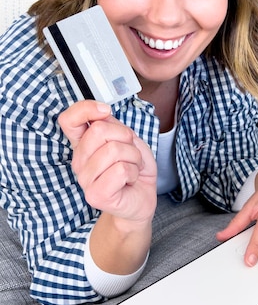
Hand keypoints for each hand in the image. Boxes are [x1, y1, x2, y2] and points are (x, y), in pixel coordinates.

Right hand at [58, 101, 156, 225]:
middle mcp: (79, 160)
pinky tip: (130, 180)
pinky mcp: (95, 195)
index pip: (68, 119)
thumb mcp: (127, 138)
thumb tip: (102, 113)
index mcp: (83, 144)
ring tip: (131, 167)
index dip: (86, 109)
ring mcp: (85, 179)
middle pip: (99, 130)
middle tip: (130, 153)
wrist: (142, 196)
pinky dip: (134, 171)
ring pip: (114, 150)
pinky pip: (121, 170)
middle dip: (126, 138)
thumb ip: (111, 124)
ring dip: (133, 157)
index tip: (105, 111)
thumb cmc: (134, 167)